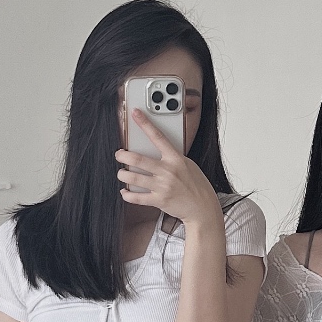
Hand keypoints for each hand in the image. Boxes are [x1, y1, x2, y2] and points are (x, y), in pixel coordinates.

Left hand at [117, 112, 221, 230]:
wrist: (203, 208)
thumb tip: (155, 151)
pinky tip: (125, 191)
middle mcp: (168, 171)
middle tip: (119, 154)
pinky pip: (136, 197)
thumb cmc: (196, 185)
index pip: (157, 137)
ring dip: (122, 174)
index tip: (135, 114)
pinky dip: (127, 194)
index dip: (145, 123)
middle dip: (122, 155)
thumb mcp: (188, 165)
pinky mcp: (159, 200)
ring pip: (133, 177)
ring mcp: (163, 186)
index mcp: (176, 158)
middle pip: (137, 158)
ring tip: (121, 173)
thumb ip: (172, 157)